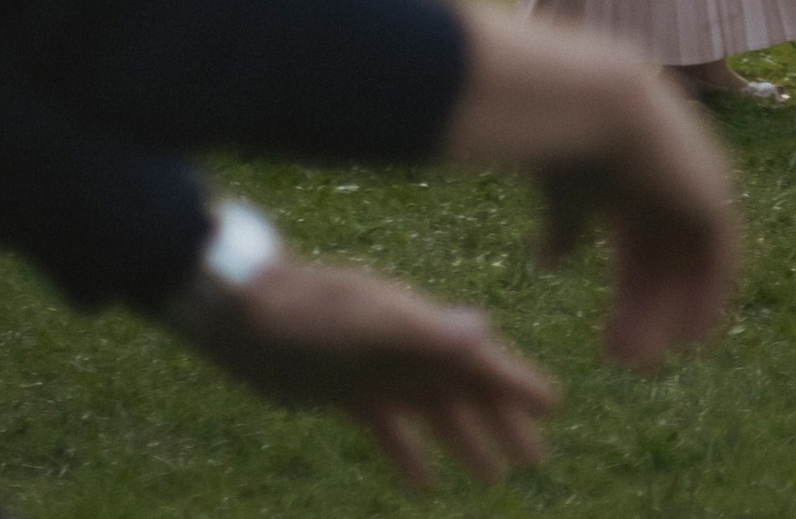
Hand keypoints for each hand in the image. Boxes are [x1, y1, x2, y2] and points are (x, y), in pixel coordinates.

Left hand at [190, 255, 556, 490]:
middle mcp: (408, 348)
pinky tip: (424, 484)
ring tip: (493, 477)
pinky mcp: (347, 392)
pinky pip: (389, 428)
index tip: (552, 405)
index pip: (480, 360)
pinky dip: (409, 453)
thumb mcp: (369, 321)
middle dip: (501, 422)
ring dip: (463, 440)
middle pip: (465, 390)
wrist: (244, 316)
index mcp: (421, 328)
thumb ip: (425, 331)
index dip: (516, 382)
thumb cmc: (310, 312)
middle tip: (535, 460)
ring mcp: (379, 370)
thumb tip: (483, 329)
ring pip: (433, 411)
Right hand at [443, 0, 736, 371]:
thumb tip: (552, 263)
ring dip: (672, 316)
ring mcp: (700, 184)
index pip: (642, 249)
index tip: (611, 347)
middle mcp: (674, 180)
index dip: (630, 298)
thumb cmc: (562, 140)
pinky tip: (691, 340)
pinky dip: (709, 299)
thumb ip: (566, 227)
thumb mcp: (564, 194)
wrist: (591, 107)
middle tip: (628, 365)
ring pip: (693, 266)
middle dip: (646, 314)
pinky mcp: (717, 195)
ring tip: (643, 363)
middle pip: (668, 262)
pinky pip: (722, 260)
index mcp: (637, 176)